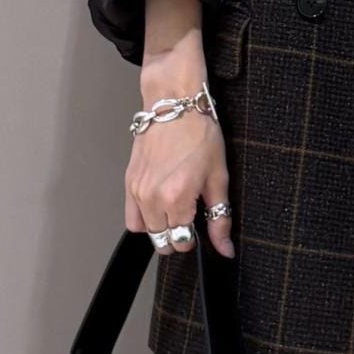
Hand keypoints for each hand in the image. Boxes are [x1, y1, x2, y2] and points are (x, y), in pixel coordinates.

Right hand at [126, 44, 234, 257]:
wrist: (173, 105)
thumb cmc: (198, 134)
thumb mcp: (218, 178)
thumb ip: (220, 219)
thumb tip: (225, 249)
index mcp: (177, 198)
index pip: (182, 242)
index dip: (195, 239)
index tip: (200, 224)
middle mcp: (152, 198)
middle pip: (163, 241)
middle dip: (178, 236)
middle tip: (189, 216)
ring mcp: (137, 191)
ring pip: (147, 232)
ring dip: (162, 229)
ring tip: (175, 209)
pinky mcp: (128, 183)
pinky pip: (131, 218)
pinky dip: (145, 219)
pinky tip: (159, 206)